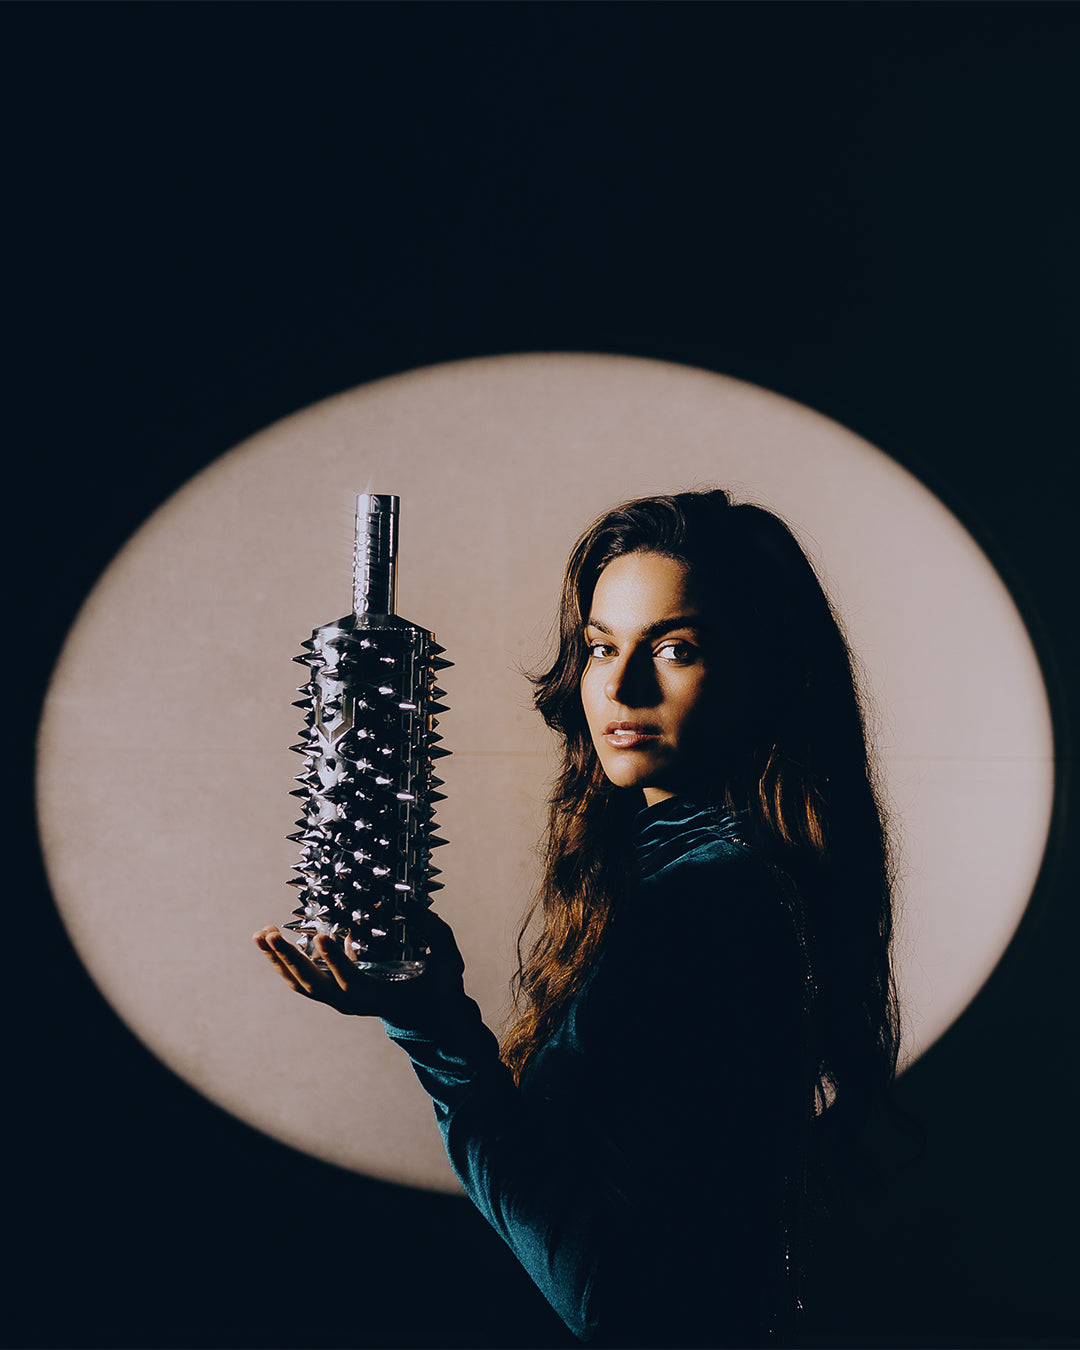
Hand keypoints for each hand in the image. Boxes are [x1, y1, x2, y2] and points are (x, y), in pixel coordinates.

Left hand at [253, 909, 465, 1023]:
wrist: (428, 1016)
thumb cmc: (438, 987)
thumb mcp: (448, 963)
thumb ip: (436, 934)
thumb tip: (415, 906)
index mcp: (378, 998)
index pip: (352, 980)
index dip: (336, 960)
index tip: (322, 934)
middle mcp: (352, 1003)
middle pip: (313, 985)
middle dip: (290, 959)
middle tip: (271, 933)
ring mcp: (338, 1000)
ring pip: (300, 984)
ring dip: (278, 960)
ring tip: (261, 933)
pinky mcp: (331, 992)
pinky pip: (299, 980)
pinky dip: (282, 962)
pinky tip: (269, 940)